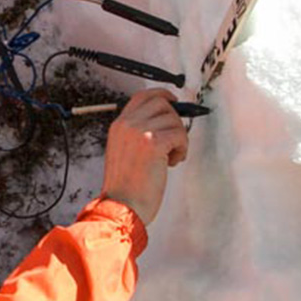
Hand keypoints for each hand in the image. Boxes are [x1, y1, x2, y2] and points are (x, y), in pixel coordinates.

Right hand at [102, 89, 188, 224]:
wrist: (121, 205)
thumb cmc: (125, 186)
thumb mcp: (123, 151)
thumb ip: (136, 133)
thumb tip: (164, 121)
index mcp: (118, 125)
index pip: (142, 96)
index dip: (161, 95)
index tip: (173, 102)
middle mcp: (127, 124)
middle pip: (161, 103)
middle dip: (175, 120)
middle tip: (174, 140)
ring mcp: (138, 132)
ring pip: (174, 120)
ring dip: (179, 138)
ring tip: (170, 157)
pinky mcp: (153, 144)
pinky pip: (179, 135)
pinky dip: (182, 148)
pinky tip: (172, 162)